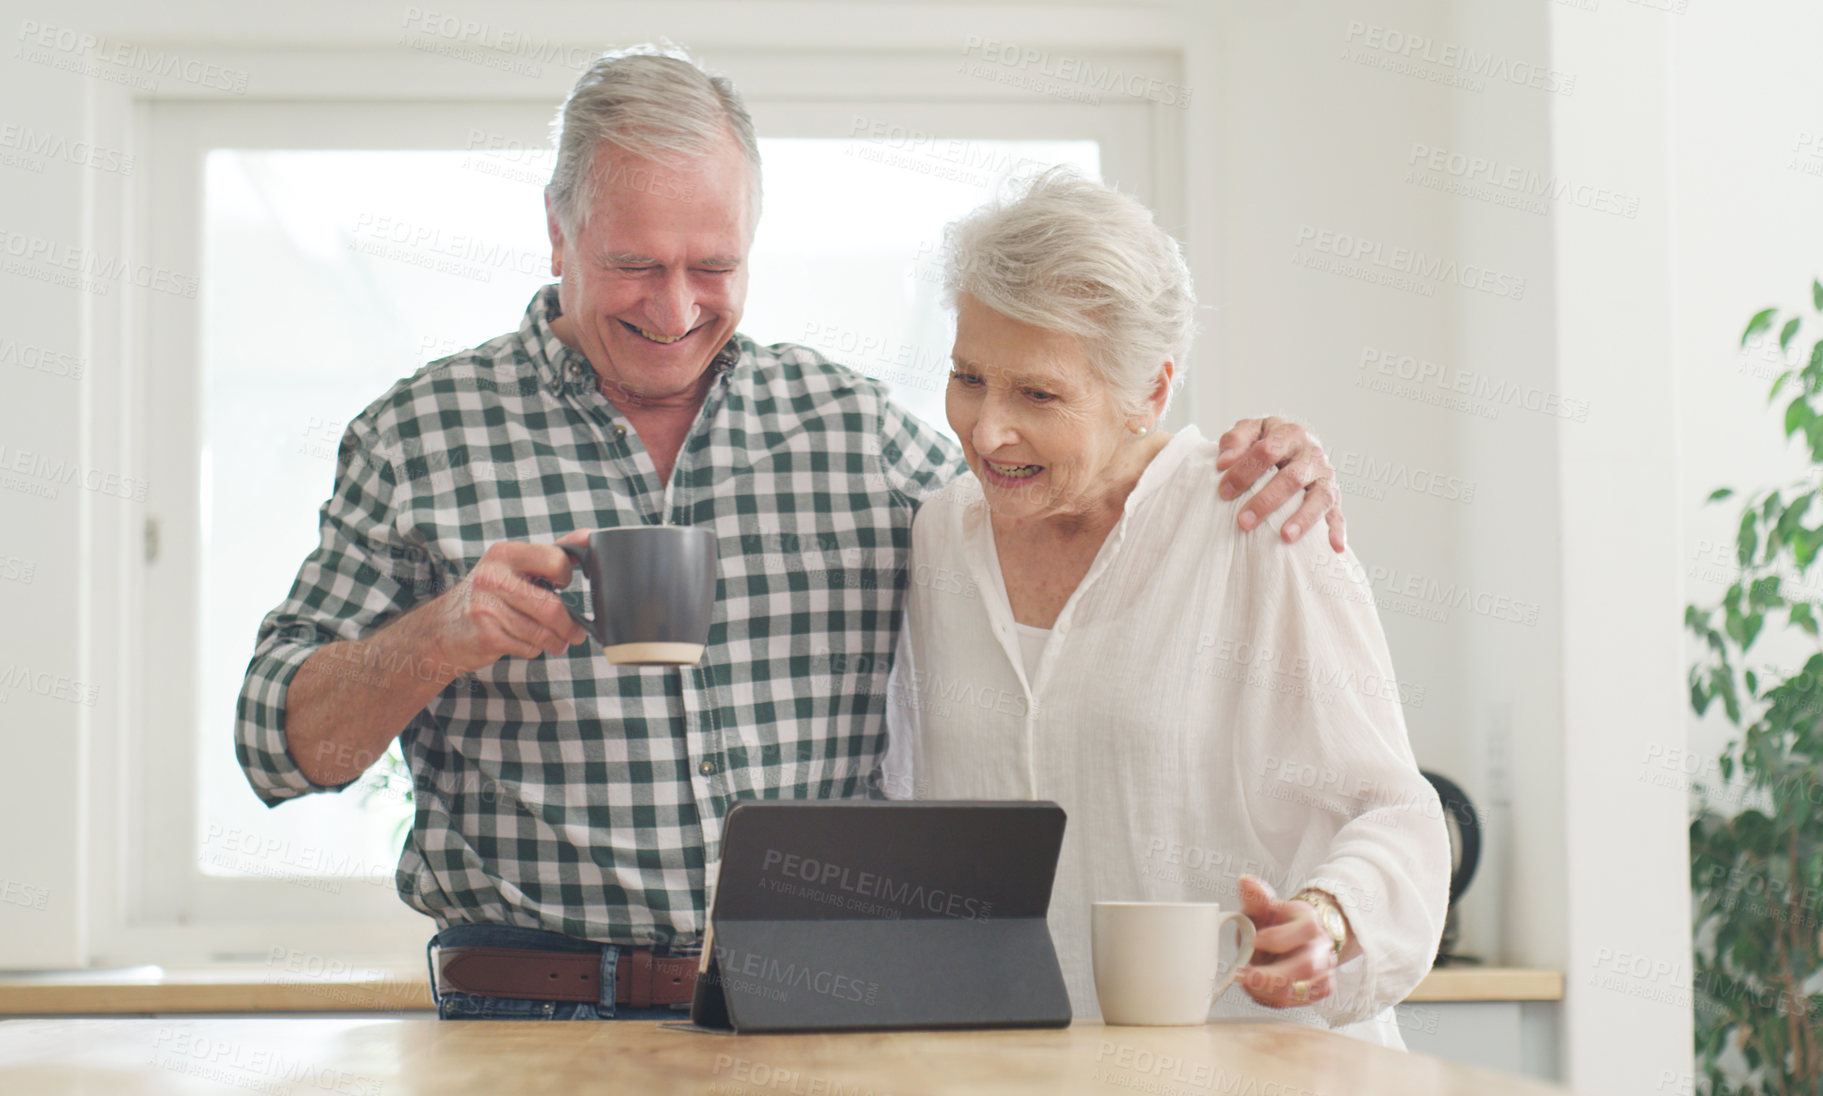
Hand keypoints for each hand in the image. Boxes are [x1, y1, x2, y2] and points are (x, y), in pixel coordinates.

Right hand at [418, 534, 589, 674]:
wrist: (441, 628)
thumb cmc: (487, 596)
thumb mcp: (512, 566)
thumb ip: (551, 553)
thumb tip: (588, 537)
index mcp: (505, 554)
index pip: (555, 561)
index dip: (566, 577)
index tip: (562, 585)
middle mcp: (493, 577)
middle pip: (552, 607)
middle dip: (570, 625)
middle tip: (575, 632)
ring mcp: (487, 608)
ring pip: (542, 632)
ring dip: (556, 642)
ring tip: (556, 641)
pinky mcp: (486, 636)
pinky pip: (529, 647)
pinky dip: (535, 650)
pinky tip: (526, 643)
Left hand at [1214, 417, 1345, 552]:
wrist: (1296, 441)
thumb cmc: (1267, 440)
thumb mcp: (1250, 430)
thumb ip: (1235, 439)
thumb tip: (1224, 462)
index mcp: (1290, 434)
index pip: (1268, 451)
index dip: (1244, 471)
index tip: (1224, 491)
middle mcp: (1312, 454)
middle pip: (1292, 477)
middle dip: (1267, 501)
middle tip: (1243, 522)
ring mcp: (1325, 476)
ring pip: (1319, 497)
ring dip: (1303, 518)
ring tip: (1285, 536)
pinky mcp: (1334, 495)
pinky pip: (1338, 513)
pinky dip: (1337, 529)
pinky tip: (1333, 547)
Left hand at [1235, 875, 1337, 1008]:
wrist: (1296, 938)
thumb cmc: (1276, 923)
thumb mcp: (1264, 906)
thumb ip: (1255, 896)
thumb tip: (1245, 881)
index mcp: (1310, 922)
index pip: (1302, 931)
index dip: (1276, 938)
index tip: (1253, 940)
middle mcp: (1322, 947)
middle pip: (1305, 966)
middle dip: (1271, 975)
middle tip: (1242, 974)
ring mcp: (1324, 970)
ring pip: (1300, 990)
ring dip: (1267, 990)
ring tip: (1246, 981)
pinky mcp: (1321, 990)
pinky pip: (1297, 1002)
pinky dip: (1274, 999)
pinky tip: (1260, 989)